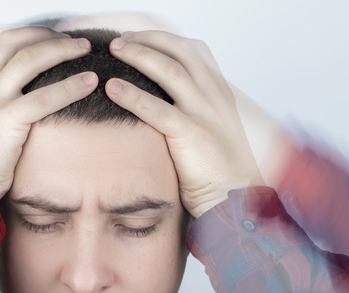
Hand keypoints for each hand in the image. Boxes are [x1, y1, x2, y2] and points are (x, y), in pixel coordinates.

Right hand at [0, 26, 97, 202]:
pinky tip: (89, 82)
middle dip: (47, 36)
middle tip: (74, 40)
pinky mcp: (4, 122)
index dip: (25, 36)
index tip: (48, 38)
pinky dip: (70, 86)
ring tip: (86, 49)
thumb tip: (14, 114)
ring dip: (62, 50)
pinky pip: (43, 97)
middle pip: (14, 44)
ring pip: (29, 60)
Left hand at [106, 31, 263, 217]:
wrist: (237, 197)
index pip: (191, 50)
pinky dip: (132, 94)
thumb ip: (192, 111)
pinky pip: (157, 108)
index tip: (137, 39)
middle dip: (147, 40)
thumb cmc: (218, 170)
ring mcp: (204, 112)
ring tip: (113, 51)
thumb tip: (162, 103)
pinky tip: (112, 88)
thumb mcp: (210, 130)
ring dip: (138, 55)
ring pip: (169, 70)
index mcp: (219, 92)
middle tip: (119, 41)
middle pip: (179, 51)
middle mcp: (214, 95)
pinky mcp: (191, 133)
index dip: (162, 40)